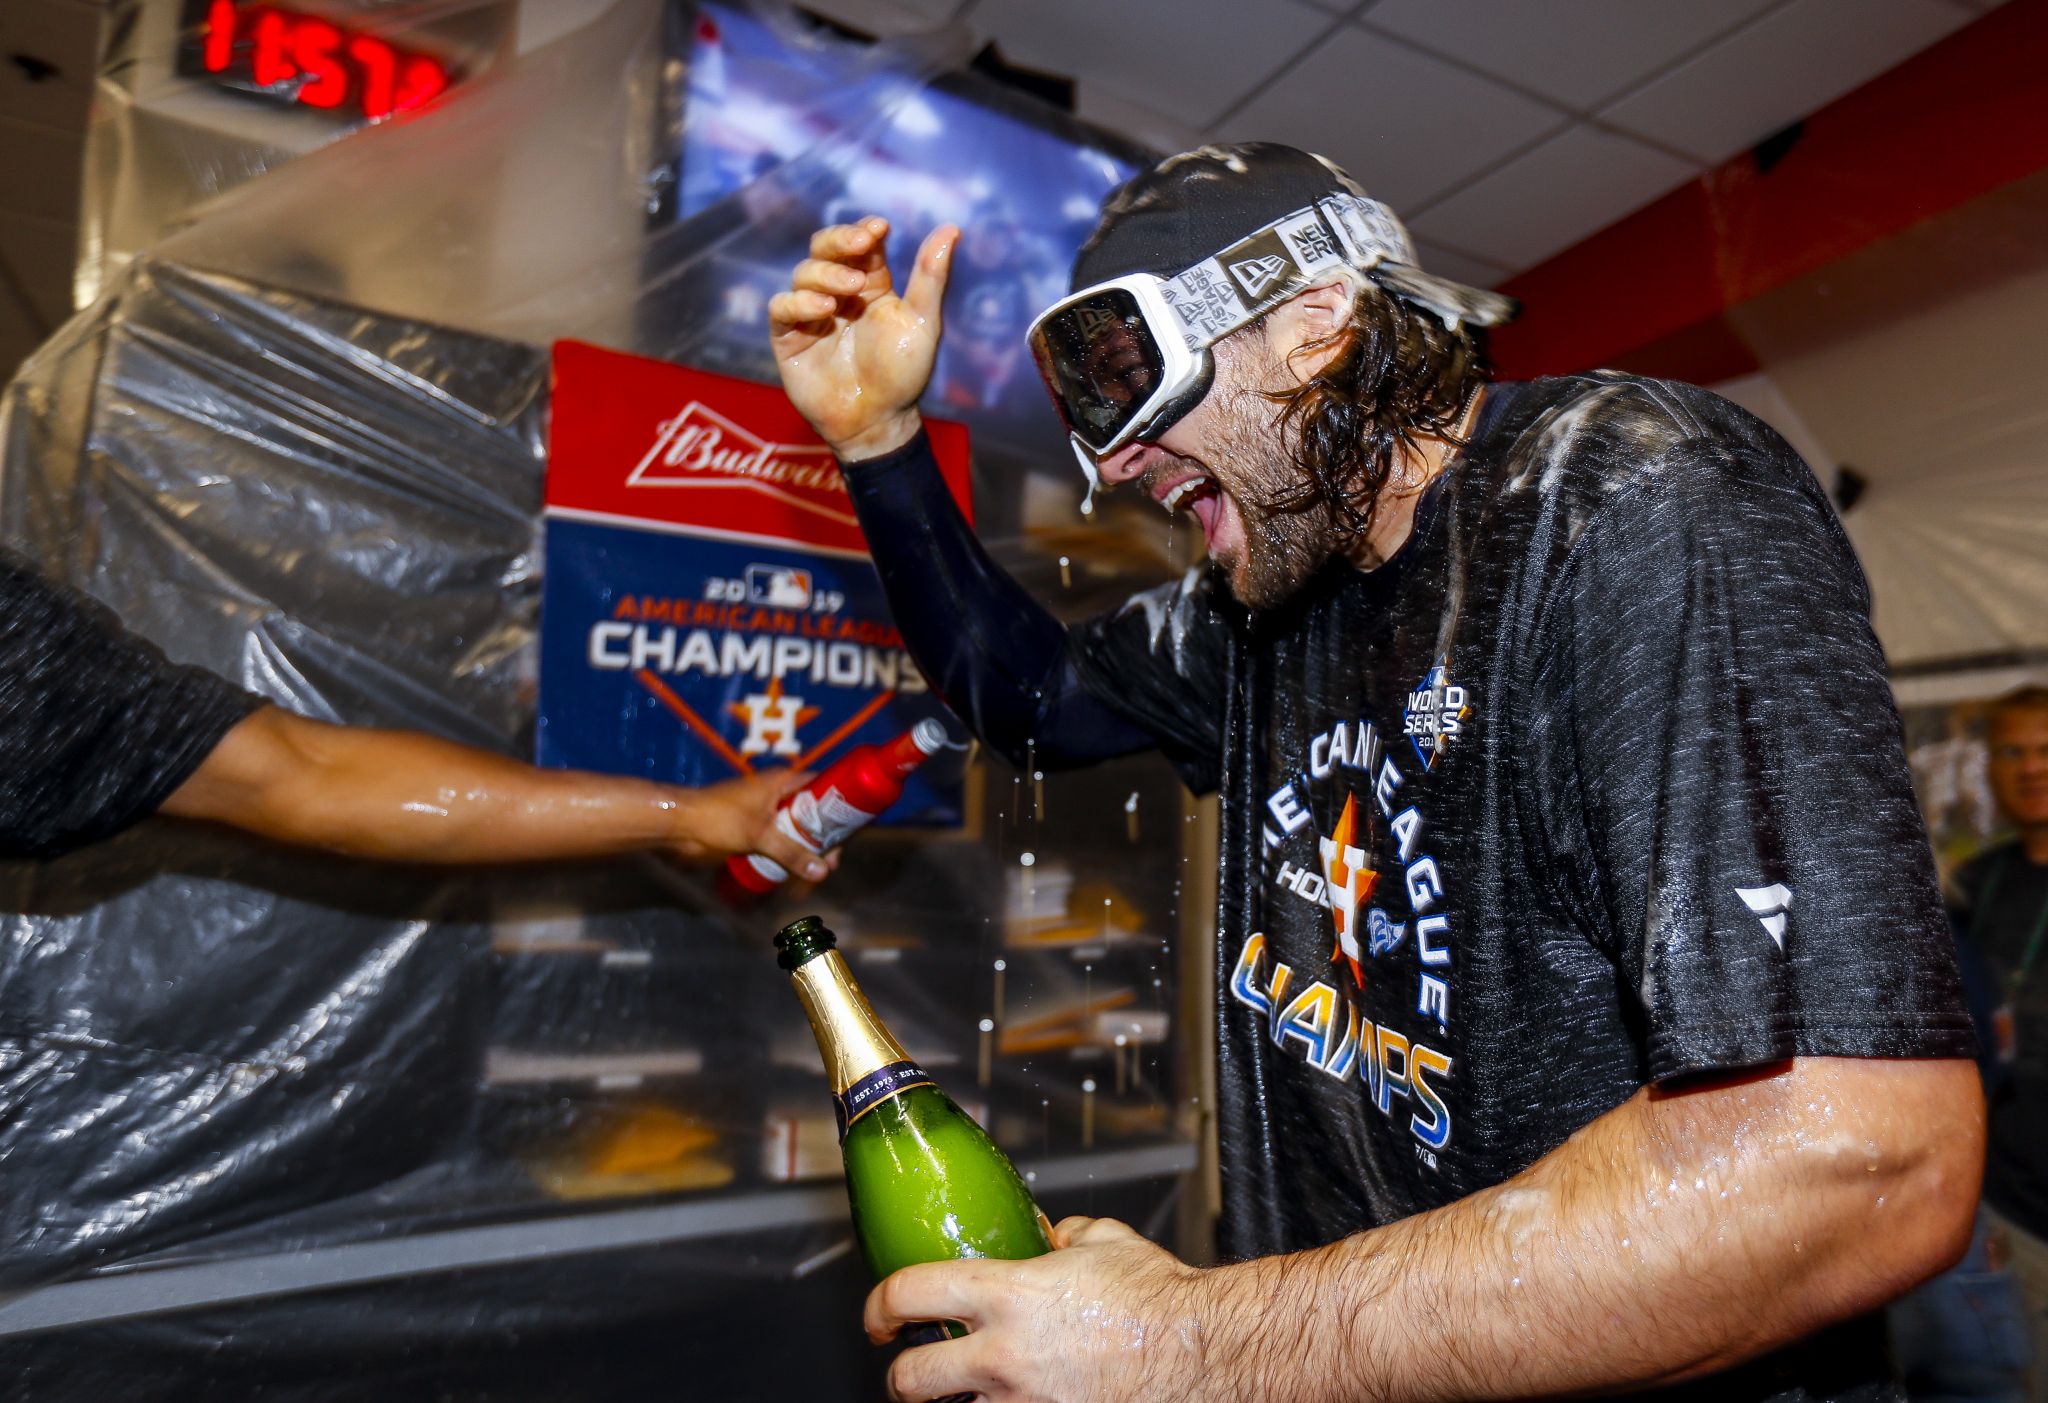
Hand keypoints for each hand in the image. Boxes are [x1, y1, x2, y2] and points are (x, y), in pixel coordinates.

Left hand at [662, 768, 839, 879]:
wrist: (679, 827)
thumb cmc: (718, 818)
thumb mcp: (759, 834)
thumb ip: (791, 853)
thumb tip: (822, 872)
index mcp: (782, 781)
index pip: (823, 787)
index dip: (840, 807)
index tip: (851, 831)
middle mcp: (778, 794)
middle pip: (814, 816)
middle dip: (824, 841)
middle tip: (829, 865)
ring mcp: (766, 814)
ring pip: (798, 833)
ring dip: (806, 853)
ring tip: (813, 878)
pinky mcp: (754, 832)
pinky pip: (780, 844)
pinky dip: (789, 858)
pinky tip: (794, 878)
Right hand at [770, 217, 957, 461]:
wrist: (877, 421)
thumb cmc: (903, 374)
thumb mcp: (923, 322)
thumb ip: (931, 277)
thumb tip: (952, 229)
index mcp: (871, 285)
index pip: (861, 245)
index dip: (865, 231)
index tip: (879, 228)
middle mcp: (838, 293)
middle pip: (825, 248)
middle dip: (840, 240)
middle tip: (861, 244)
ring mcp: (811, 313)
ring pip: (804, 273)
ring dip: (826, 274)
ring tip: (850, 289)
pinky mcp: (788, 337)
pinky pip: (782, 307)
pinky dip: (799, 301)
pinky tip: (823, 308)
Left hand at [865, 1217, 1223, 1402]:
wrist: (1202, 1351)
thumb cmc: (1160, 1299)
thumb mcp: (1105, 1240)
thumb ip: (1065, 1236)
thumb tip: (1052, 1238)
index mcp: (1008, 1295)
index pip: (909, 1294)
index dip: (878, 1305)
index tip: (879, 1315)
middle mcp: (1003, 1357)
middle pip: (908, 1378)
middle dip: (901, 1375)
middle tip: (910, 1366)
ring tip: (964, 1394)